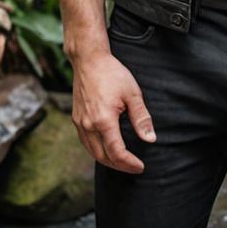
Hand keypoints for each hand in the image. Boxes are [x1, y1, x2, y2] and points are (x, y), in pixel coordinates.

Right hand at [69, 50, 156, 173]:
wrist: (89, 60)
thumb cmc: (112, 73)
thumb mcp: (132, 93)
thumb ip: (141, 118)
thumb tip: (150, 139)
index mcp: (103, 120)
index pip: (116, 152)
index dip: (129, 163)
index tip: (140, 167)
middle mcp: (88, 125)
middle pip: (103, 157)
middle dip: (119, 166)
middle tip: (134, 167)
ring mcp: (80, 122)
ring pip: (92, 152)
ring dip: (107, 160)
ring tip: (122, 162)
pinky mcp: (76, 118)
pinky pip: (85, 142)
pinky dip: (96, 150)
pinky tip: (107, 149)